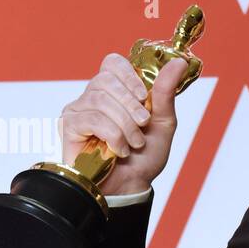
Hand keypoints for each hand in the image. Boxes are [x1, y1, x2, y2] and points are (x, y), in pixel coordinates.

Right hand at [58, 54, 189, 194]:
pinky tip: (119, 150)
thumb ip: (166, 92)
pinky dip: (113, 136)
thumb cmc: (145, 156)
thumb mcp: (163, 122)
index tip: (144, 96)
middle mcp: (94, 96)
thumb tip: (179, 62)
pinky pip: (92, 119)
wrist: (132, 185)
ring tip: (134, 143)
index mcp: (116, 91)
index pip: (113, 63)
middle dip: (131, 105)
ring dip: (125, 125)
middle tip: (143, 125)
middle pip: (106, 79)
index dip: (129, 76)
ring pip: (100, 99)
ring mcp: (79, 110)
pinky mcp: (69, 126)